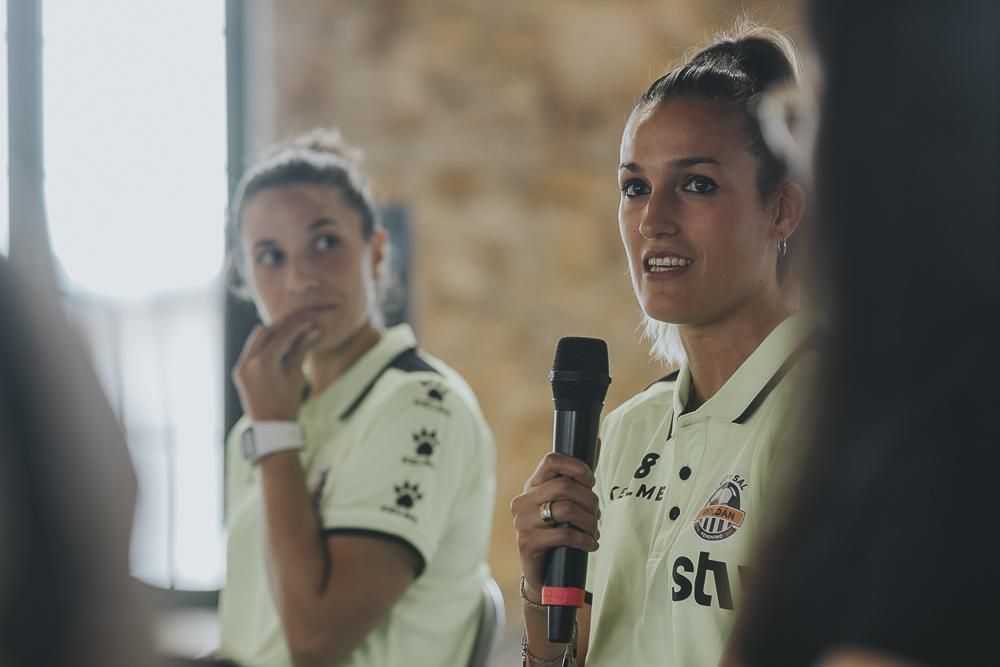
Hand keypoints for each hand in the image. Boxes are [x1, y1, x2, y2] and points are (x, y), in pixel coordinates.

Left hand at [232, 314, 321, 420]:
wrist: (270, 429)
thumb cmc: (286, 405)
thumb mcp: (295, 377)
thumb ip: (301, 351)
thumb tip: (314, 331)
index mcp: (262, 363)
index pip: (282, 336)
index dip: (298, 327)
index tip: (310, 323)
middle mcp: (247, 362)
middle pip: (265, 332)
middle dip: (283, 326)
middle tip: (300, 324)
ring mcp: (241, 367)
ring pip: (256, 340)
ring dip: (273, 334)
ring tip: (291, 333)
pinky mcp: (240, 372)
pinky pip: (252, 351)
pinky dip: (265, 345)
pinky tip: (279, 346)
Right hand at [510, 452, 599, 602]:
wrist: (543, 573)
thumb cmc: (557, 532)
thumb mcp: (565, 503)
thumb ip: (579, 475)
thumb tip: (597, 440)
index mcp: (532, 485)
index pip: (552, 459)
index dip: (577, 467)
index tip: (590, 481)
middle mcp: (523, 500)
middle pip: (565, 486)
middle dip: (590, 501)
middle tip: (596, 514)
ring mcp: (523, 522)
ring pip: (567, 509)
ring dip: (590, 522)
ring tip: (594, 531)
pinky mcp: (528, 543)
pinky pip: (565, 534)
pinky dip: (584, 539)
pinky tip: (590, 544)